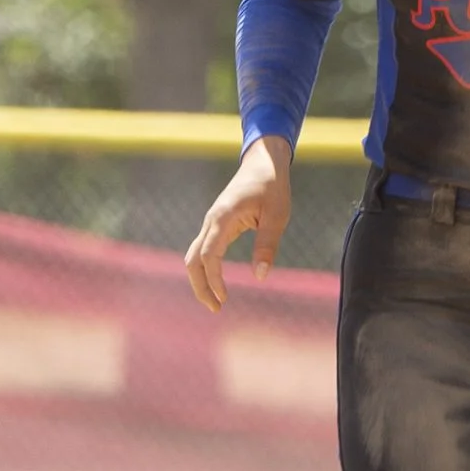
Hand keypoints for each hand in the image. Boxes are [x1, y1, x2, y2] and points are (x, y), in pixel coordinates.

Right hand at [183, 136, 293, 311]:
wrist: (263, 162)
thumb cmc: (272, 186)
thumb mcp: (277, 216)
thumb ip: (267, 245)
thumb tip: (260, 276)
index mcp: (223, 217)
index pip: (208, 255)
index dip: (213, 279)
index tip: (224, 298)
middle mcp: (211, 221)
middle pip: (192, 259)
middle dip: (200, 286)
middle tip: (216, 309)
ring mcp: (211, 223)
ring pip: (194, 256)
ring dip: (201, 280)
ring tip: (216, 302)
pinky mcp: (216, 225)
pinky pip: (203, 250)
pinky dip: (205, 269)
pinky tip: (217, 283)